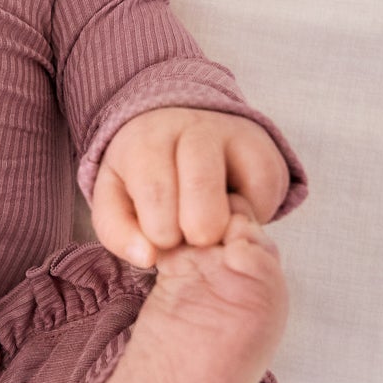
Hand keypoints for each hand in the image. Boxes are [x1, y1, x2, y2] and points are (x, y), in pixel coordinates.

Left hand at [91, 108, 288, 267]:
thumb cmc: (142, 174)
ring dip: (230, 224)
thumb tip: (146, 256)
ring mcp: (232, 133)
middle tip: (192, 239)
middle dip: (198, 231)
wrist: (175, 126)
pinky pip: (268, 187)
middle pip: (202, 185)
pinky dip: (256, 213)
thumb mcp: (115, 198)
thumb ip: (118, 231)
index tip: (163, 240)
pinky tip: (235, 212)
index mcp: (145, 141)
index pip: (156, 192)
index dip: (161, 231)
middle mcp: (190, 128)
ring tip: (213, 227)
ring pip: (243, 186)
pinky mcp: (262, 144)